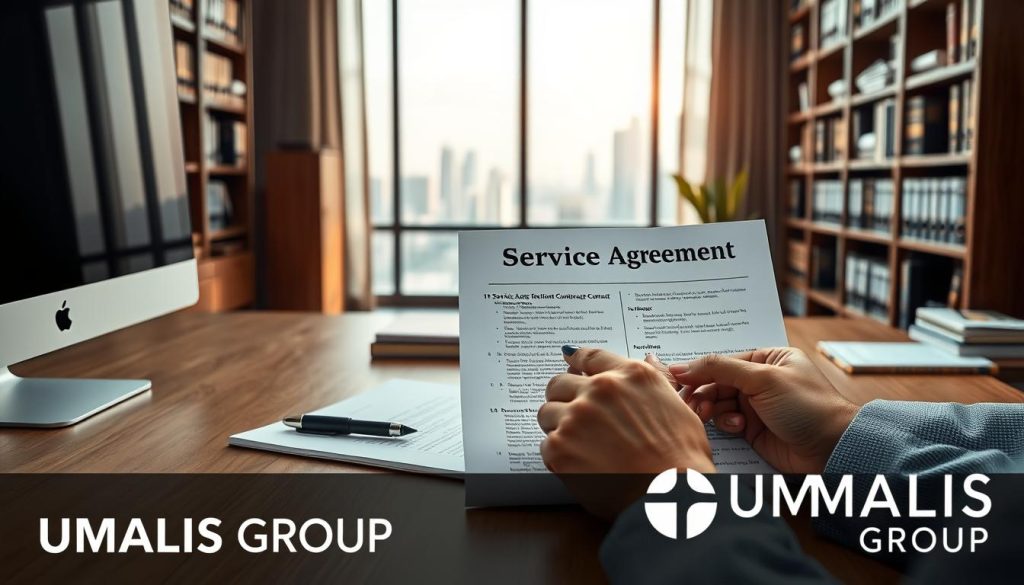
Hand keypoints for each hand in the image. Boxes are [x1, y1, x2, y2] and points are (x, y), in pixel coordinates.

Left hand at [539, 346, 714, 517]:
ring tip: (580, 447)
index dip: (576, 359)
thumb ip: (656, 382)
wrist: (671, 496)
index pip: (591, 357)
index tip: (569, 358)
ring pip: (547, 413)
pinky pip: (546, 444)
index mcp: (630, 376)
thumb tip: (649, 361)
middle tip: (576, 418)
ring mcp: (577, 417)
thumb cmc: (682, 459)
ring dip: (557, 426)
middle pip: (560, 383)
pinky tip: (580, 466)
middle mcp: (600, 390)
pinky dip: (558, 456)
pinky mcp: (560, 447)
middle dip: (565, 398)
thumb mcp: (679, 408)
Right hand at [671, 348, 858, 473]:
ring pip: (718, 404)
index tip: (678, 378)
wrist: (832, 448)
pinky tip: (737, 428)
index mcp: (767, 359)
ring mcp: (756, 406)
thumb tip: (682, 365)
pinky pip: (726, 424)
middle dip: (703, 392)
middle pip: (717, 383)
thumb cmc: (808, 406)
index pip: (723, 360)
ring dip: (712, 409)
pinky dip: (725, 425)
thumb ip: (721, 368)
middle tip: (690, 402)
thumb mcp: (763, 378)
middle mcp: (760, 381)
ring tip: (710, 415)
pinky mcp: (753, 430)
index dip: (700, 370)